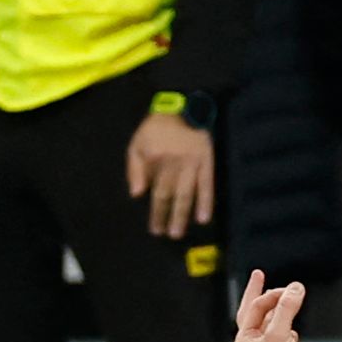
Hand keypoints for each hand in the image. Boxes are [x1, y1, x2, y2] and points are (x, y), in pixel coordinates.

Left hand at [126, 111, 214, 239]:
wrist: (183, 107)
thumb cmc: (156, 128)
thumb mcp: (137, 144)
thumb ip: (135, 169)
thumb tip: (137, 194)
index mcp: (155, 160)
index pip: (155, 191)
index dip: (156, 212)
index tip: (155, 228)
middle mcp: (173, 164)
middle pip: (170, 195)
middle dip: (168, 217)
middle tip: (168, 235)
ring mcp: (192, 163)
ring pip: (187, 193)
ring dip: (184, 214)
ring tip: (181, 231)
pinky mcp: (207, 160)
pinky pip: (207, 183)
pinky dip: (207, 200)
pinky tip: (205, 216)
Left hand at [231, 270, 320, 341]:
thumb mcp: (280, 333)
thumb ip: (287, 308)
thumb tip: (295, 288)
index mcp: (244, 340)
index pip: (254, 308)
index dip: (270, 294)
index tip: (289, 287)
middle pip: (254, 312)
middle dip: (259, 294)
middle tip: (259, 275)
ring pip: (270, 321)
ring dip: (279, 308)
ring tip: (287, 297)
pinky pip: (282, 333)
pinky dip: (288, 325)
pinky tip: (294, 326)